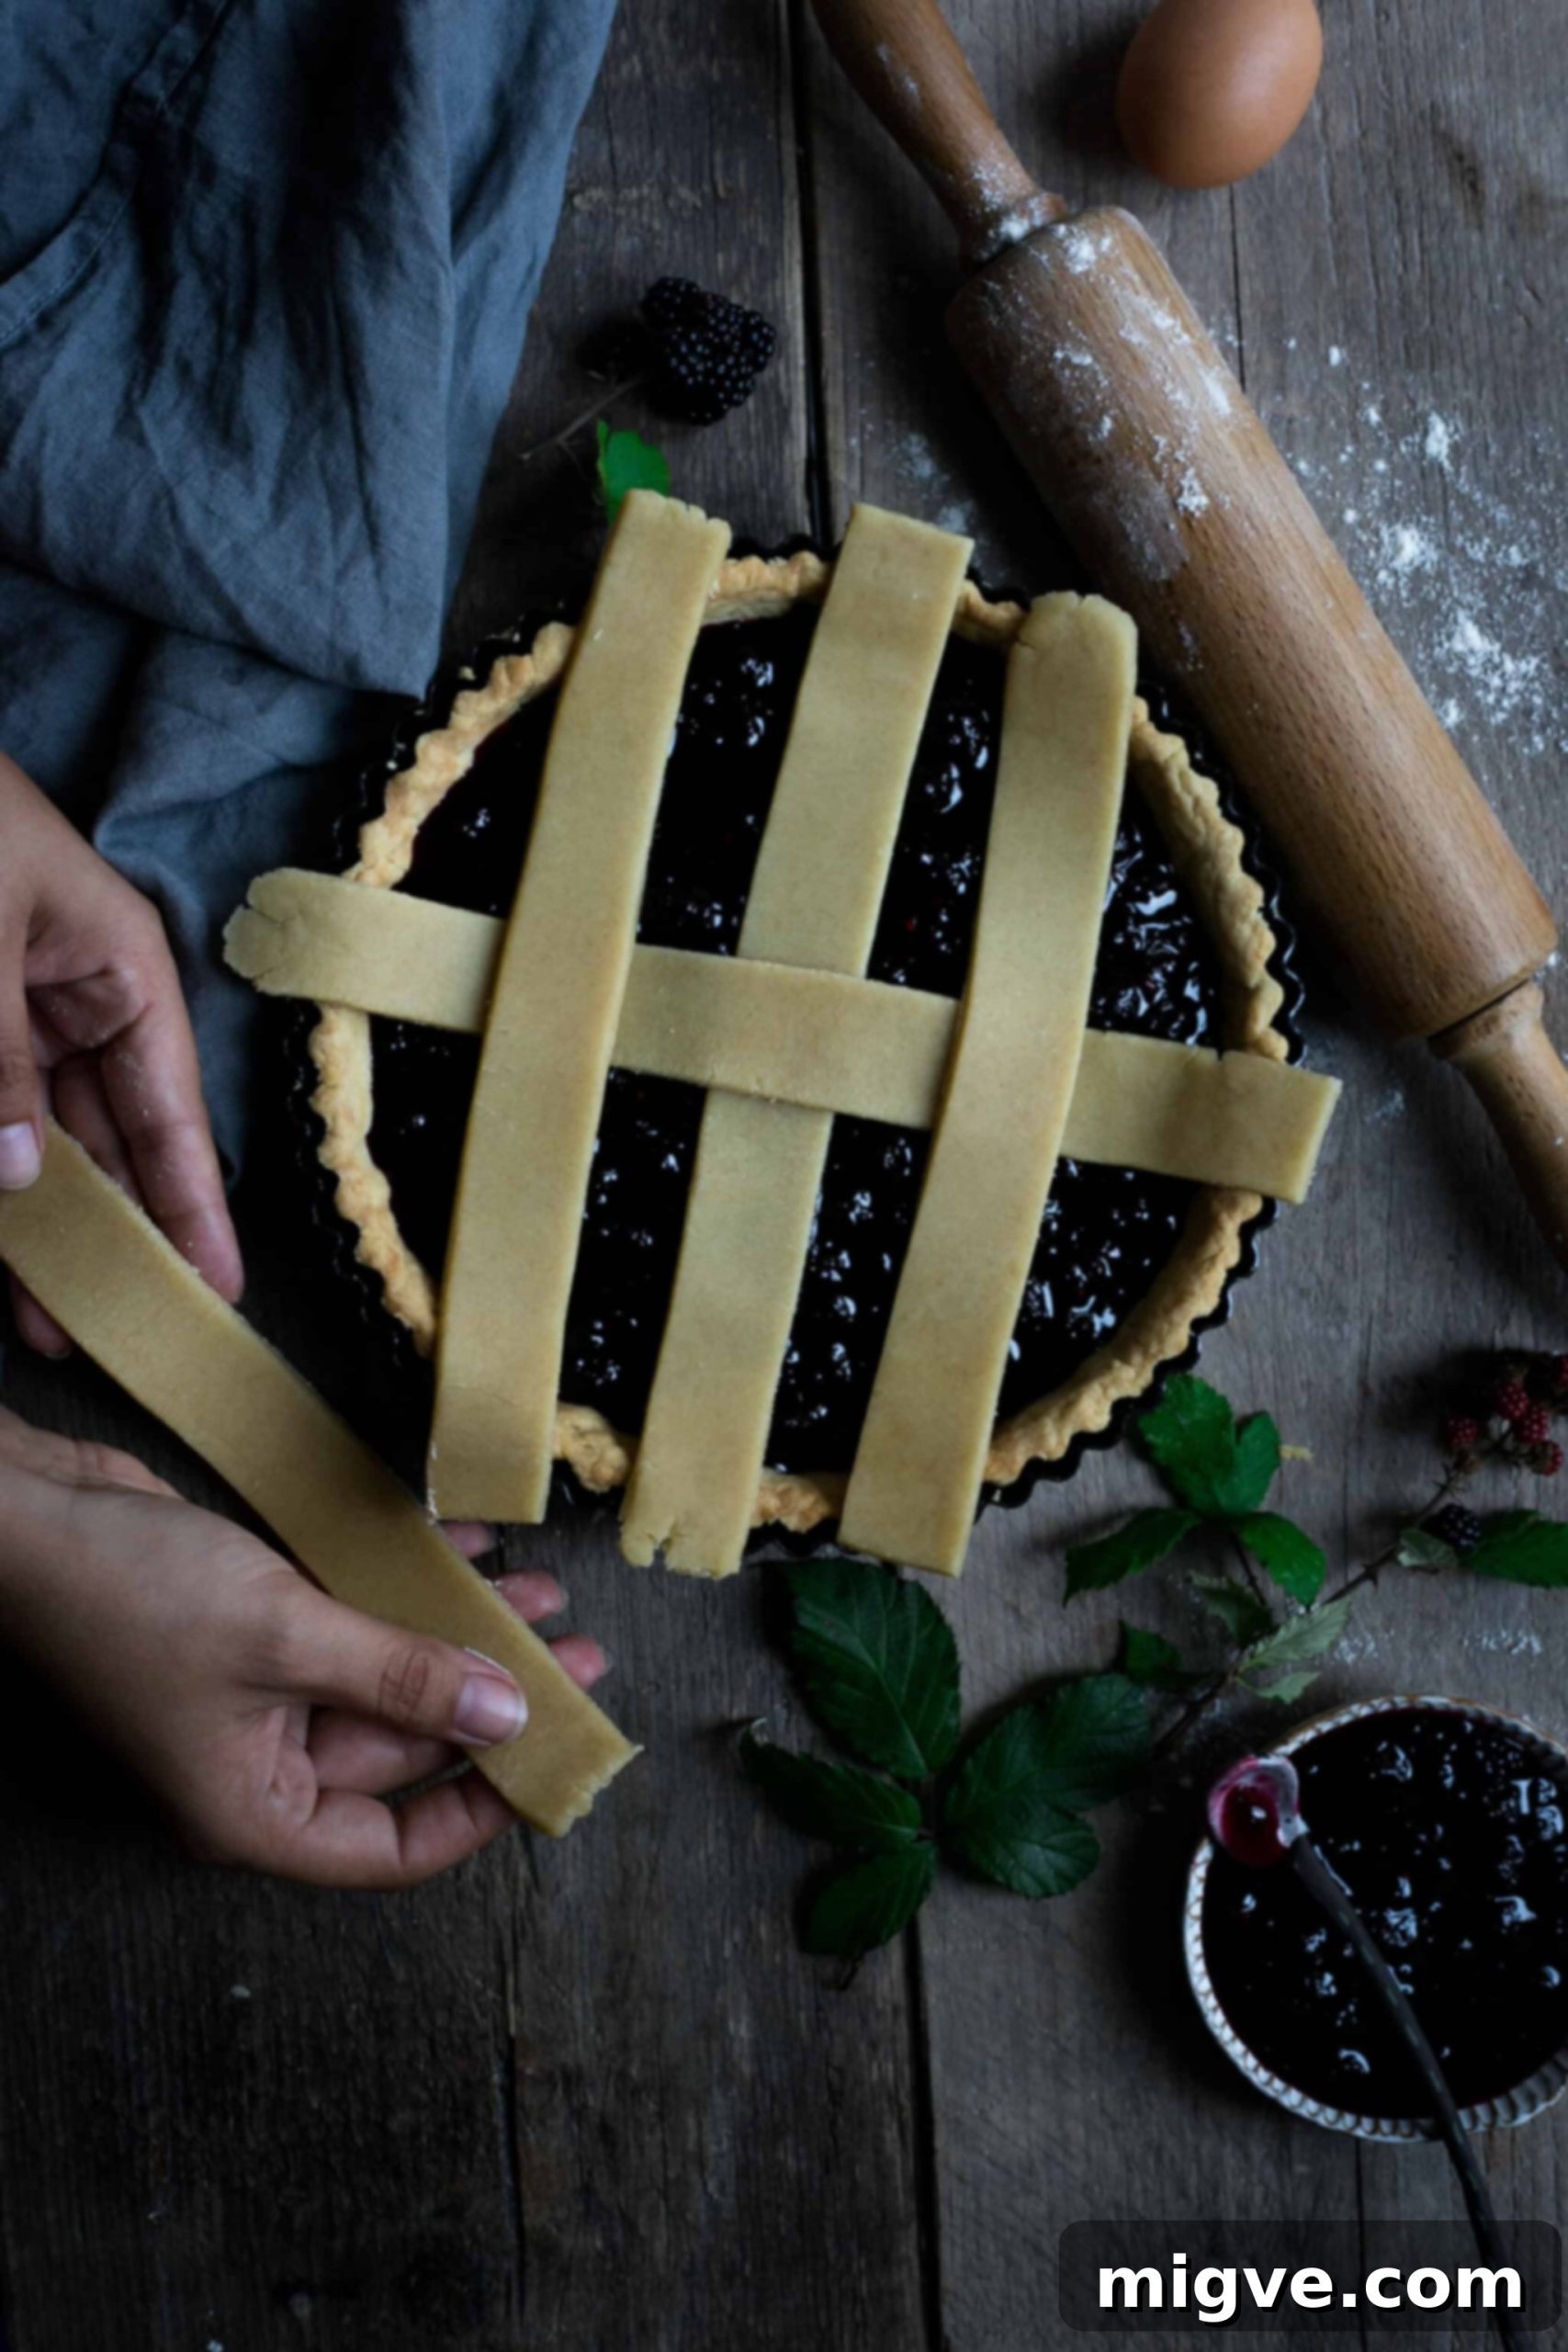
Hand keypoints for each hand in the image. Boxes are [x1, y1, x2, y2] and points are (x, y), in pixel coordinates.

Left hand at [0, 750, 241, 1351]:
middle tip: (112, 1335)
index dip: (194, 1207)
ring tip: (42, 1321)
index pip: (170, 1115)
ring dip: (36, 1227)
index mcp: (121, 973)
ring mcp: (16, 1015)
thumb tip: (19, 1176)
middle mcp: (77, 1003)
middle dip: (109, 1240)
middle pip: (108, 1145)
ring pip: (36, 1141)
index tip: (218, 1288)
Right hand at [0, 1409, 605, 1887]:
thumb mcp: (288, 1636)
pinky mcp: (255, 1620)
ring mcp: (256, 1688)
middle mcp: (260, 1759)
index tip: (554, 1760)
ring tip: (545, 1598)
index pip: (388, 1849)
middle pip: (402, 1753)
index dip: (478, 1816)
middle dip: (490, 1701)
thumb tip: (509, 1716)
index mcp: (252, 1807)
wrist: (27, 1513)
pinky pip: (355, 1619)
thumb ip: (405, 1677)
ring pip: (387, 1677)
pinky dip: (410, 1589)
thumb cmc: (131, 1594)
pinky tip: (473, 1556)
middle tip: (579, 1659)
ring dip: (461, 1637)